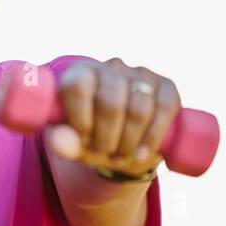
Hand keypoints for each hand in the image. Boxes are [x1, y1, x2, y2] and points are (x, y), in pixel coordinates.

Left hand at [42, 57, 180, 177]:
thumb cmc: (91, 138)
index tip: (83, 141)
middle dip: (106, 137)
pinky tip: (141, 155)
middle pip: (110, 102)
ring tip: (120, 157)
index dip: (80, 118)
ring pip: (138, 109)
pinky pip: (164, 109)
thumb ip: (62, 142)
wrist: (123, 143)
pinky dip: (152, 137)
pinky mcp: (166, 86)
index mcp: (80, 73)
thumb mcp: (73, 143)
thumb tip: (58, 143)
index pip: (77, 87)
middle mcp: (111, 67)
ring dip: (129, 141)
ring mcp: (141, 74)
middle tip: (103, 154)